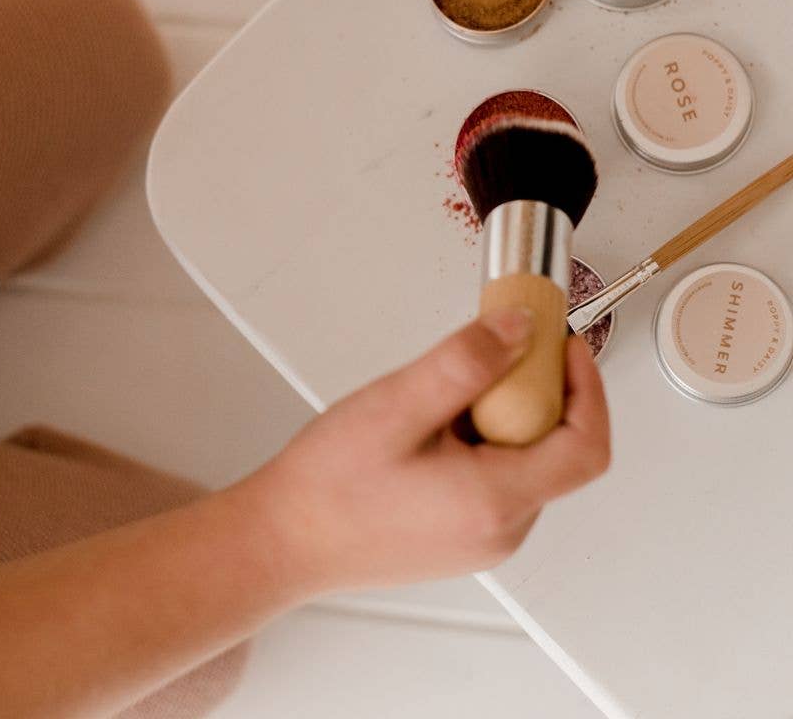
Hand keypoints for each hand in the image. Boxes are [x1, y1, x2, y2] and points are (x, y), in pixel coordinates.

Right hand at [251, 311, 609, 591]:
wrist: (283, 538)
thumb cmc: (329, 486)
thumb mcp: (398, 404)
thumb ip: (466, 362)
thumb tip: (518, 330)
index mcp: (497, 501)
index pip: (586, 446)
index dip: (586, 387)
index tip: (560, 346)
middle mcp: (501, 531)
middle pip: (556, 449)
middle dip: (529, 392)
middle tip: (481, 359)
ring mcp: (481, 539)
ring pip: (523, 461)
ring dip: (499, 416)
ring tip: (435, 401)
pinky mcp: (460, 536)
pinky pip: (494, 479)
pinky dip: (478, 442)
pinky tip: (426, 430)